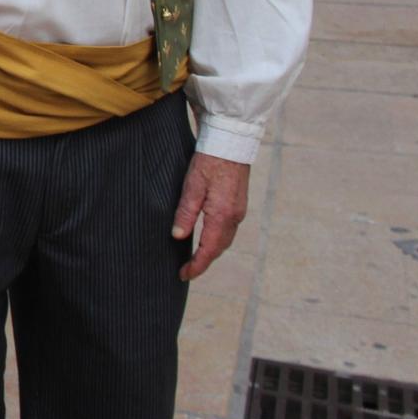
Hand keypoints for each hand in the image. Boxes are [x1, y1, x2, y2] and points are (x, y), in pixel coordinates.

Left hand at [172, 153, 250, 280]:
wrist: (231, 143)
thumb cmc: (209, 162)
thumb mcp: (192, 187)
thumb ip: (186, 213)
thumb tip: (178, 237)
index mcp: (222, 216)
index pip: (209, 250)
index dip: (197, 265)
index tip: (184, 275)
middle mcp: (234, 217)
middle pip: (219, 248)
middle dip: (203, 261)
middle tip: (186, 270)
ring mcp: (239, 211)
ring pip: (225, 240)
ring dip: (211, 251)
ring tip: (195, 259)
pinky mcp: (238, 204)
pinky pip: (228, 229)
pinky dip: (217, 239)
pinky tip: (207, 238)